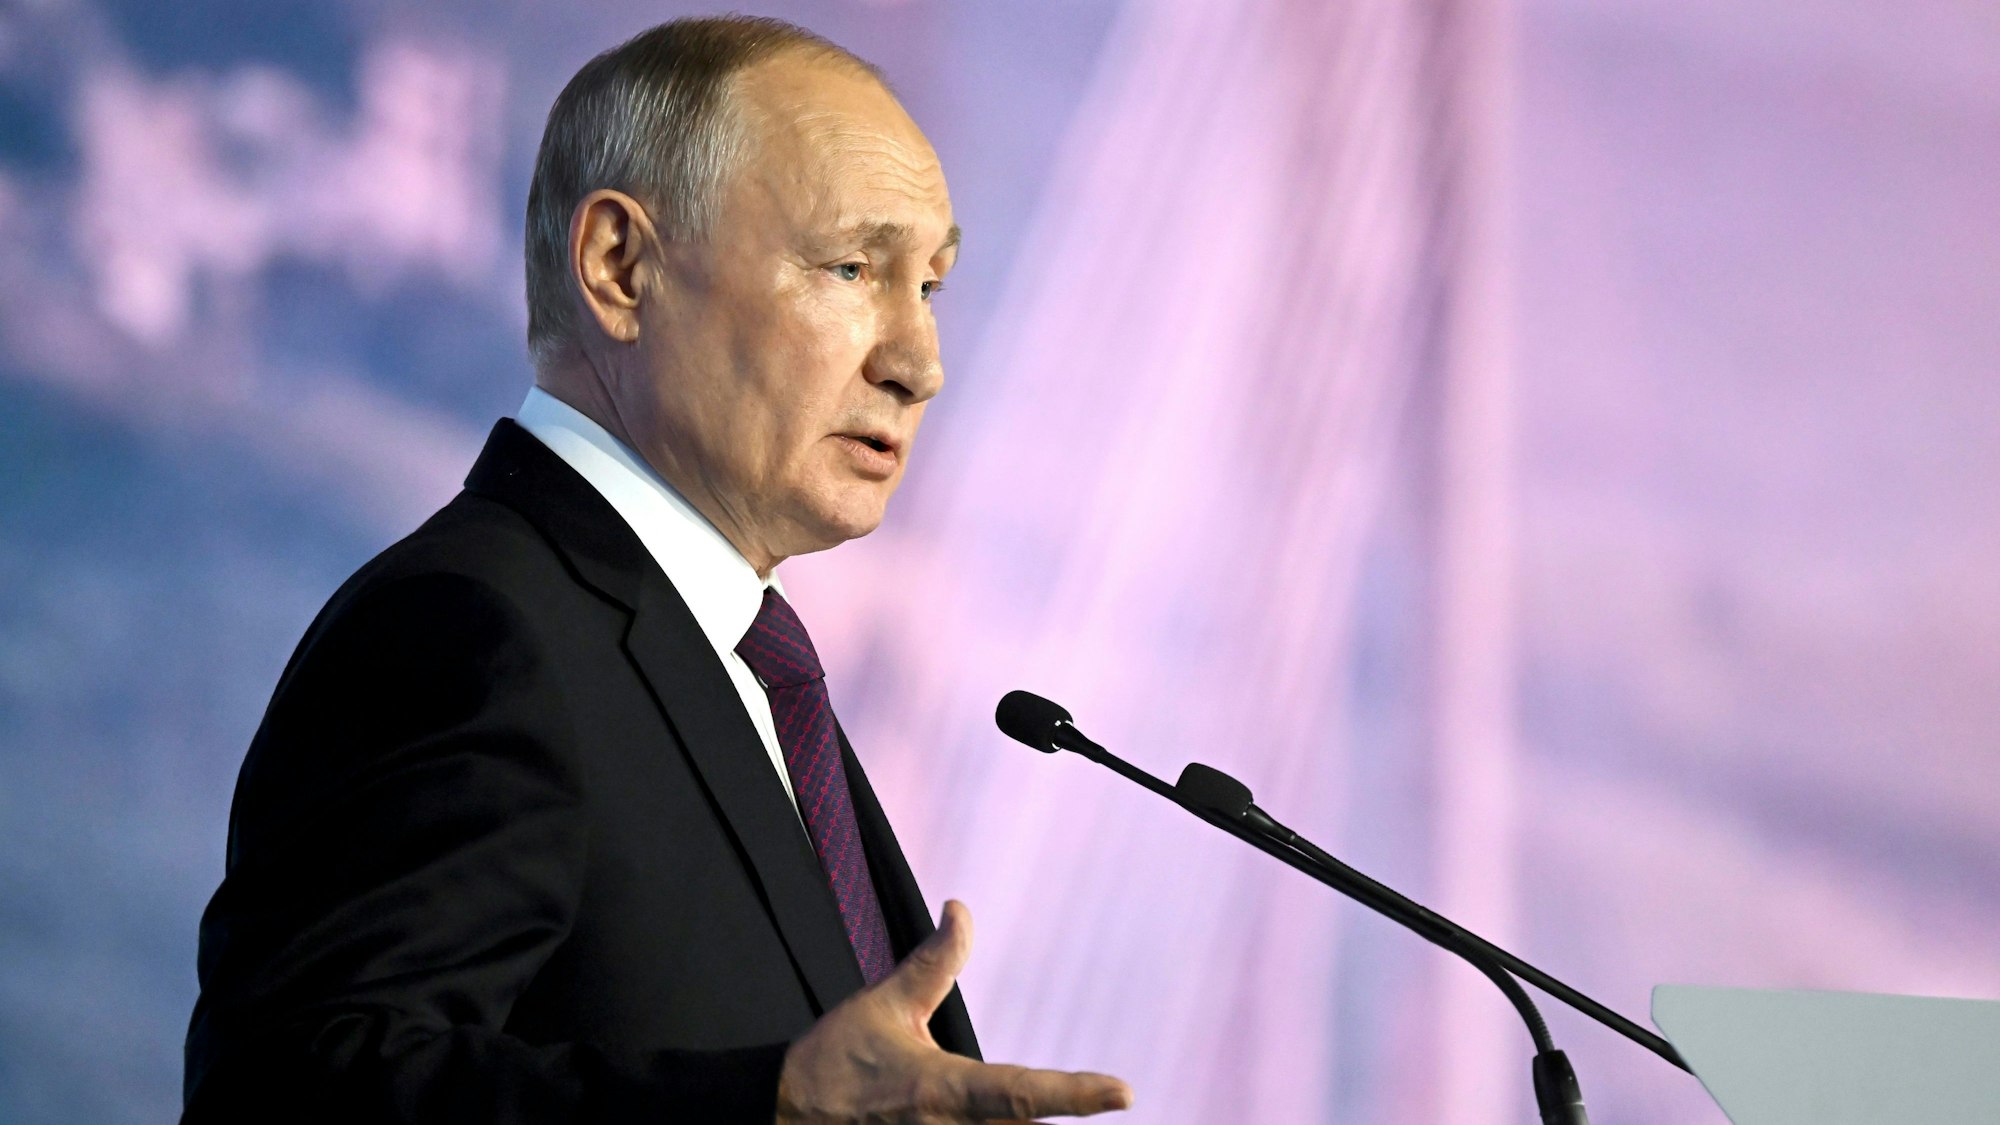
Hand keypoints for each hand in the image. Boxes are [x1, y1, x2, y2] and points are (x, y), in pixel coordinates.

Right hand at [775, 900, 1133, 1122]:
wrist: (781, 1115)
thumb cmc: (836, 1060)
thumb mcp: (887, 1003)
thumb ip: (936, 962)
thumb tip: (961, 909)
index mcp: (943, 1091)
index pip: (1023, 1093)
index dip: (1075, 1093)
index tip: (1123, 1091)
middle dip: (1063, 1118)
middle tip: (1112, 1101)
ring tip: (1076, 1112)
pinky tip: (1025, 1124)